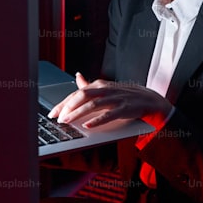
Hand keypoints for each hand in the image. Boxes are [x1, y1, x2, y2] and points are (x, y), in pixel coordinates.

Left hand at [47, 72, 172, 128]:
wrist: (150, 99)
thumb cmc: (125, 95)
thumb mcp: (106, 88)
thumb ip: (90, 86)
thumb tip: (77, 77)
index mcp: (99, 85)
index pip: (77, 93)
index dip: (63, 103)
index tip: (52, 113)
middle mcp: (105, 89)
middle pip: (82, 96)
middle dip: (68, 107)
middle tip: (57, 118)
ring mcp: (115, 98)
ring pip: (93, 104)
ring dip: (78, 113)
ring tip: (67, 121)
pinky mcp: (124, 108)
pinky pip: (108, 114)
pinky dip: (97, 120)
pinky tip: (88, 125)